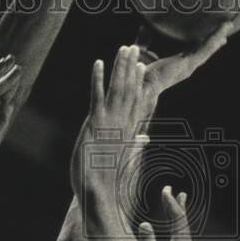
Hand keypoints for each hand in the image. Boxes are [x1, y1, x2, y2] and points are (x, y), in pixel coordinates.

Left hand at [70, 44, 148, 200]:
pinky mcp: (96, 124)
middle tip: (134, 46)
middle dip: (130, 67)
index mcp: (128, 130)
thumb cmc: (110, 180)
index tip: (141, 65)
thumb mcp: (124, 158)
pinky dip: (97, 79)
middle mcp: (122, 123)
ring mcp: (110, 122)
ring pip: (118, 88)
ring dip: (120, 67)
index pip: (137, 101)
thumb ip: (134, 145)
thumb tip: (143, 139)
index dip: (139, 81)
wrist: (100, 193)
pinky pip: (97, 96)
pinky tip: (98, 63)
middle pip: (130, 89)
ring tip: (123, 48)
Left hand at [136, 22, 232, 116]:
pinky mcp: (189, 64)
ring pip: (207, 49)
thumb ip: (144, 41)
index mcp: (177, 64)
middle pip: (204, 51)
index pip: (193, 51)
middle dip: (215, 41)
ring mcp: (189, 66)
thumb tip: (144, 28)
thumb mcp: (144, 52)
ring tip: (228, 26)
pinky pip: (205, 49)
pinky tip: (222, 31)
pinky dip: (215, 39)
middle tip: (226, 30)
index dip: (203, 44)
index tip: (212, 38)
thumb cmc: (140, 72)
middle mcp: (185, 66)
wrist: (140, 84)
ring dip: (218, 37)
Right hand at [136, 188, 197, 240]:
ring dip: (180, 216)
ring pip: (186, 230)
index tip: (165, 190)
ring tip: (180, 203)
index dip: (170, 203)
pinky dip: (180, 228)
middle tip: (175, 190)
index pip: (178, 219)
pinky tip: (177, 229)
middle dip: (178, 206)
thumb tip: (145, 224)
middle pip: (185, 222)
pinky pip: (185, 239)